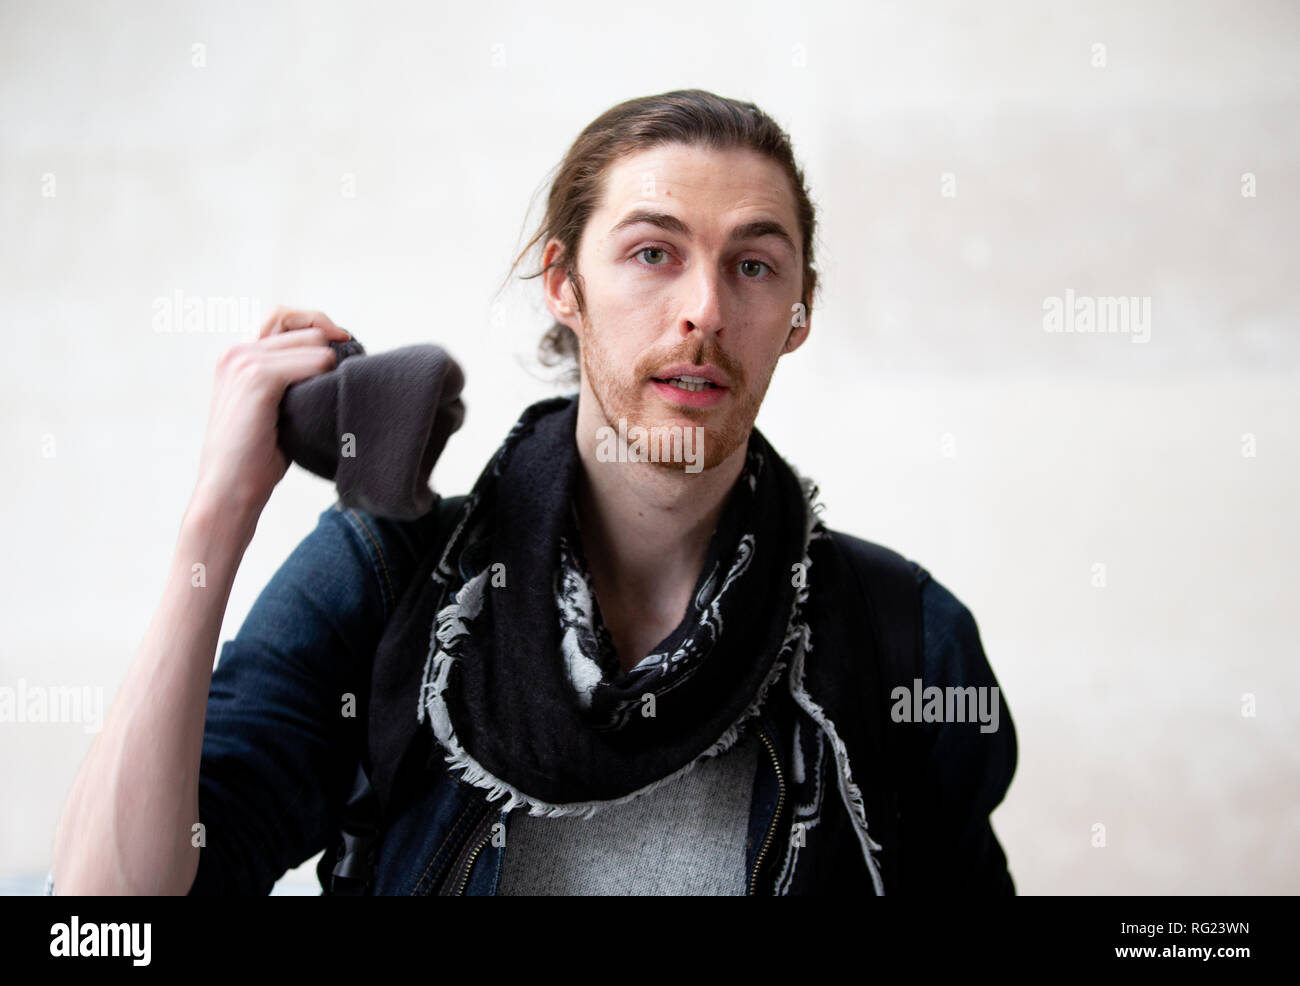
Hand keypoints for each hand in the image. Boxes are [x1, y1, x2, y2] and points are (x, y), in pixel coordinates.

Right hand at [190, 306, 351, 516]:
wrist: (229, 491)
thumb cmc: (255, 459)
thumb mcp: (273, 410)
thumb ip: (290, 381)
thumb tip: (333, 364)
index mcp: (237, 356)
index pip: (285, 316)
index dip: (319, 327)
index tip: (345, 345)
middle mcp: (237, 351)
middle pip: (306, 327)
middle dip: (332, 350)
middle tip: (344, 382)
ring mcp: (244, 361)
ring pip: (315, 343)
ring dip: (330, 371)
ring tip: (329, 401)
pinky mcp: (257, 377)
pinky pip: (314, 362)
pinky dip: (326, 380)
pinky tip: (324, 404)